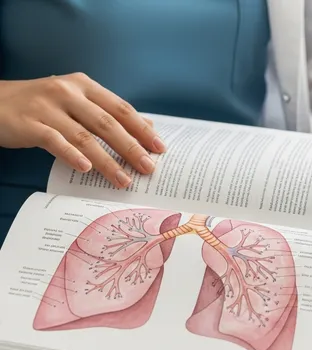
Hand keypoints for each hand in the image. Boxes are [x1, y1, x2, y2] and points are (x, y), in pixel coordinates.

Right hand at [0, 73, 165, 187]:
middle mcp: (67, 92)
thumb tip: (147, 125)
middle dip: (131, 147)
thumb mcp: (75, 101)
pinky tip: (87, 169)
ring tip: (124, 179)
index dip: (142, 128)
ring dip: (108, 160)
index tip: (160, 148)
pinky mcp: (28, 124)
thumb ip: (107, 112)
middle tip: (149, 167)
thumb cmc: (39, 105)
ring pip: (84, 136)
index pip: (120, 108)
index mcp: (83, 85)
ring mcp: (47, 107)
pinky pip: (55, 141)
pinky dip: (72, 155)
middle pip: (107, 123)